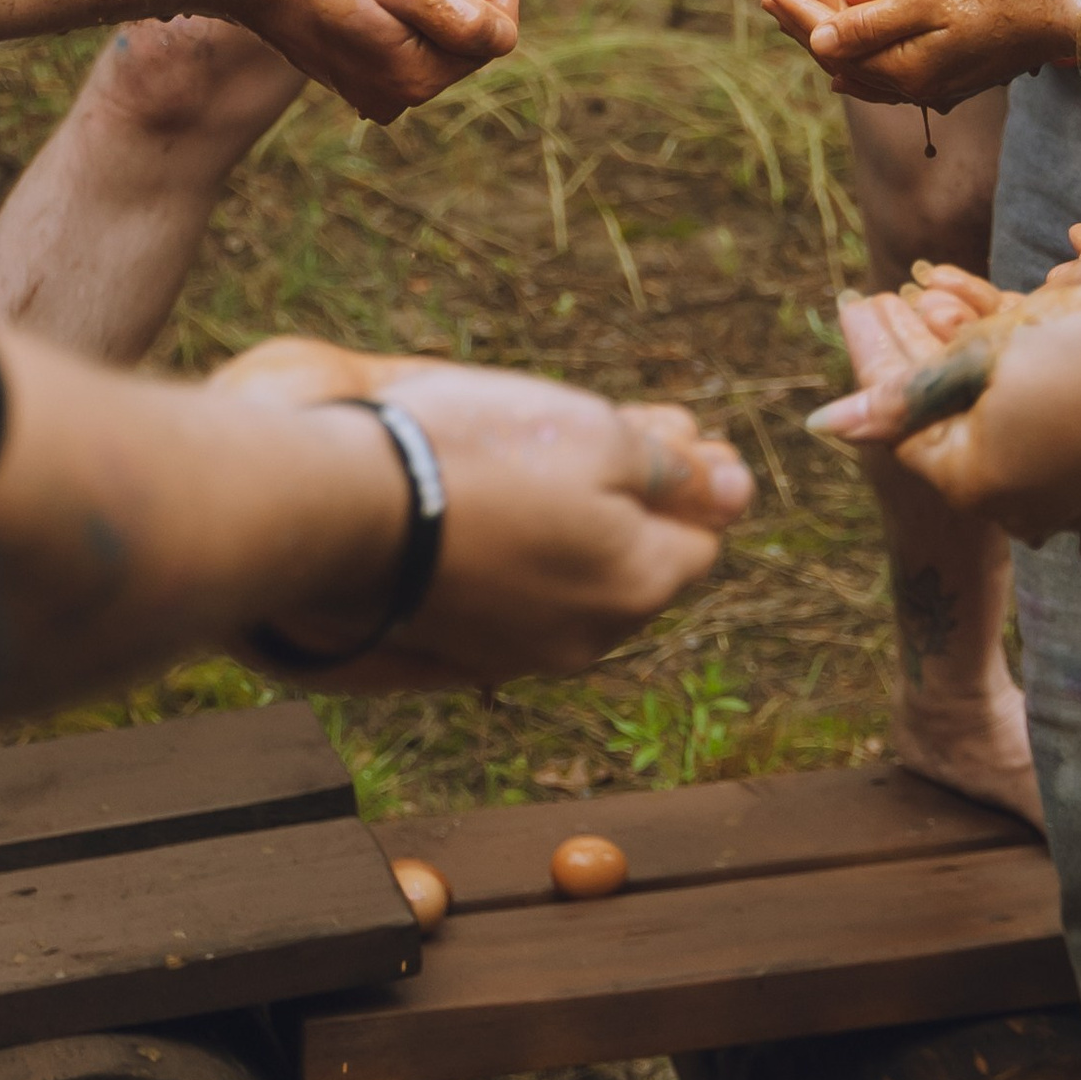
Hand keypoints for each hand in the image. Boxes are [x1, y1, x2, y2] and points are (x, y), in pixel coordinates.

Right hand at [205, 338, 753, 684]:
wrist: (343, 512)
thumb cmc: (482, 458)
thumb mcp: (599, 438)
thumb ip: (674, 472)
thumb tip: (737, 489)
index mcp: (637, 586)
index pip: (701, 540)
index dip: (694, 481)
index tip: (674, 429)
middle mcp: (586, 637)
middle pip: (639, 564)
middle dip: (641, 499)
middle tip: (625, 430)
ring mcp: (516, 650)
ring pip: (575, 579)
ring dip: (582, 521)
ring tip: (556, 455)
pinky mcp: (456, 646)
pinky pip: (517, 594)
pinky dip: (525, 549)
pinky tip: (499, 499)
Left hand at [762, 0, 1080, 108]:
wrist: (1073, 1)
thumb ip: (873, 21)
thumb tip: (821, 44)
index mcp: (906, 65)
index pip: (833, 42)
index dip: (801, 14)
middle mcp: (917, 81)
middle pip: (845, 55)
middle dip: (808, 23)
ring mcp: (938, 78)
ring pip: (867, 62)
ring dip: (833, 30)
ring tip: (805, 2)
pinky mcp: (955, 68)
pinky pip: (892, 69)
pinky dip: (863, 51)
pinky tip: (851, 46)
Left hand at [808, 272, 1080, 542]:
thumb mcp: (985, 357)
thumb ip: (906, 392)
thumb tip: (824, 425)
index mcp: (974, 480)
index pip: (898, 416)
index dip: (874, 352)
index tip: (855, 299)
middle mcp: (1020, 503)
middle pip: (948, 419)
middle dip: (916, 351)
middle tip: (888, 295)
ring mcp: (1073, 495)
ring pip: (997, 418)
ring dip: (966, 358)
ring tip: (941, 297)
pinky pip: (1045, 426)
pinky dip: (1019, 379)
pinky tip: (1011, 335)